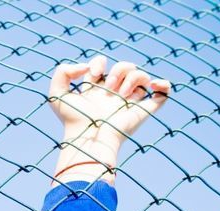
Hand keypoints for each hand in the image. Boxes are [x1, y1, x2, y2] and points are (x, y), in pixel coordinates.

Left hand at [48, 55, 170, 146]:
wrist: (89, 138)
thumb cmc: (73, 121)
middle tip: (109, 87)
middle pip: (124, 67)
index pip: (102, 65)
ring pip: (141, 76)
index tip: (92, 76)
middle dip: (119, 70)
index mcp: (95, 90)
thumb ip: (63, 71)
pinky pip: (162, 94)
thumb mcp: (55, 94)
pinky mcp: (143, 111)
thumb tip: (88, 67)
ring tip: (122, 94)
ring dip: (133, 77)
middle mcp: (113, 95)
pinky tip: (154, 85)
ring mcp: (129, 102)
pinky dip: (164, 85)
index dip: (98, 62)